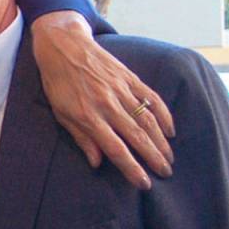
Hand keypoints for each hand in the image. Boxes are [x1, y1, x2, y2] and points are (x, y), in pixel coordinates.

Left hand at [31, 12, 174, 188]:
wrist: (63, 45)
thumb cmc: (58, 83)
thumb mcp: (61, 113)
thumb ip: (81, 138)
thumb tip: (97, 163)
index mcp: (88, 116)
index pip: (115, 148)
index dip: (132, 168)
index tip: (144, 183)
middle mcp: (107, 104)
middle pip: (137, 136)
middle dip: (153, 158)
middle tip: (165, 174)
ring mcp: (121, 89)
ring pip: (147, 119)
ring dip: (161, 141)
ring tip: (169, 157)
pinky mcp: (129, 77)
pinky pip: (151, 98)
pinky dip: (164, 114)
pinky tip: (170, 130)